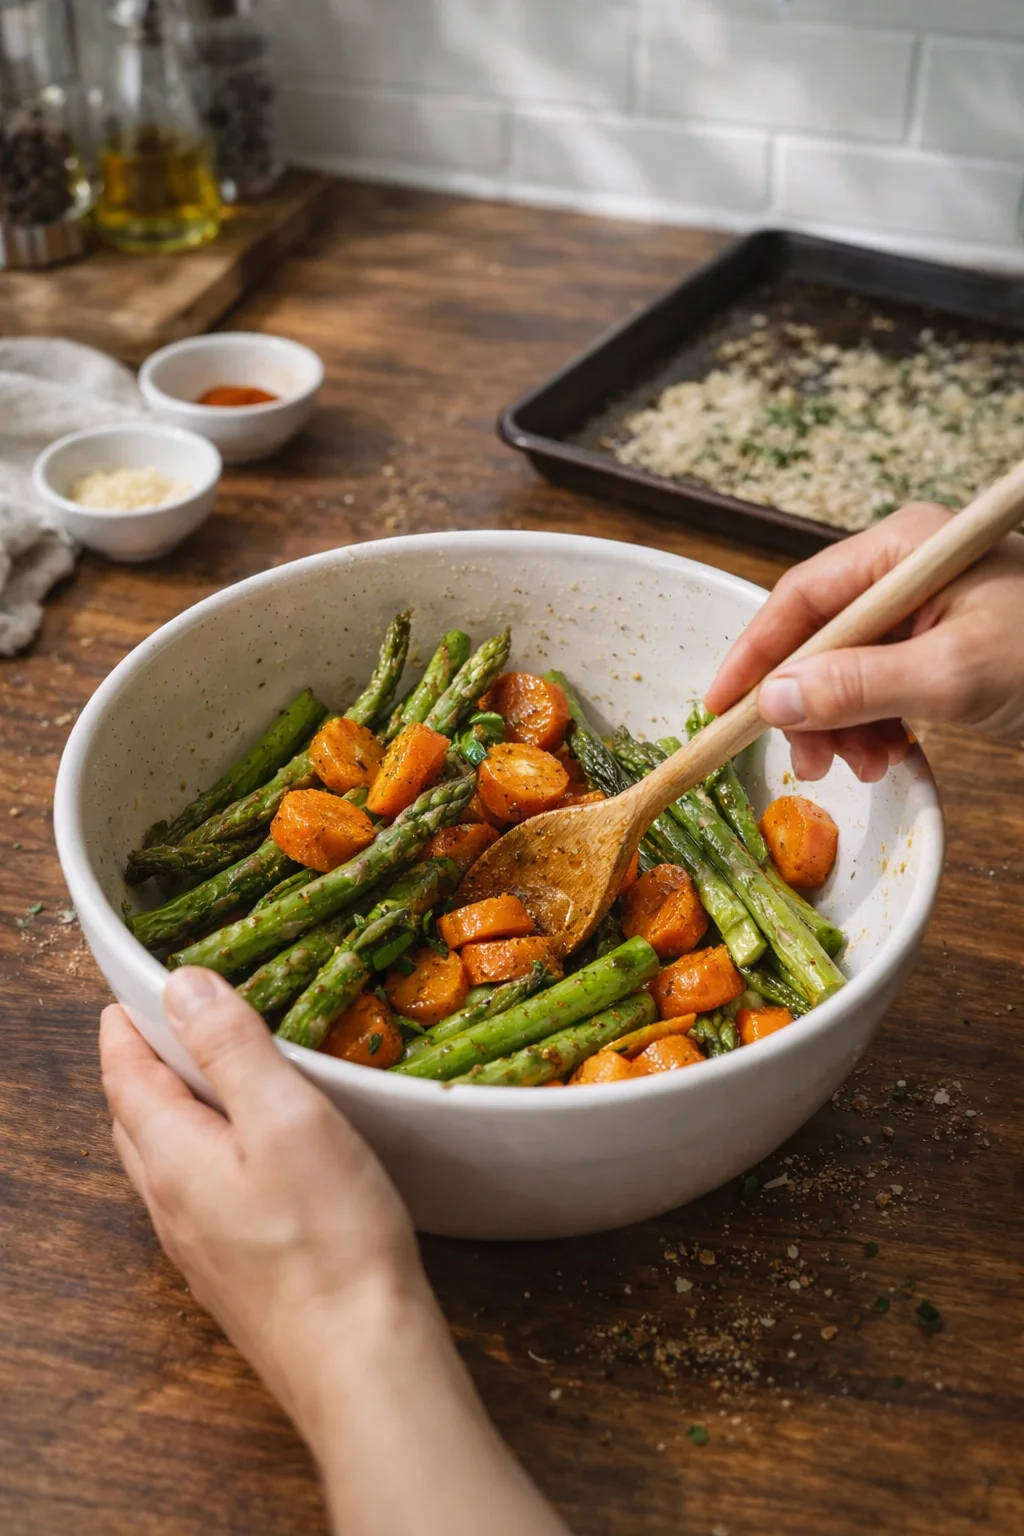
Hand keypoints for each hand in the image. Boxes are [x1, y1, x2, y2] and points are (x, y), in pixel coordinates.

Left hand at [100, 970, 567, 1535]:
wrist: (358, 1358)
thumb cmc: (327, 1236)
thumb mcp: (286, 1117)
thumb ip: (231, 1047)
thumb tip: (182, 986)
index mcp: (171, 1156)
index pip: (125, 1077)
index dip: (125, 1028)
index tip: (130, 993)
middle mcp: (170, 1204)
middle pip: (136, 1120)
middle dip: (142, 1067)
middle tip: (165, 1026)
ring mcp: (199, 1246)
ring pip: (164, 1161)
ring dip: (170, 1112)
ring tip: (204, 1080)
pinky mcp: (233, 1273)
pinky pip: (197, 1195)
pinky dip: (203, 1151)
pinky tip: (245, 1156)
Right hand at [705, 501, 1023, 781]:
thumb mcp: (955, 674)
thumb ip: (858, 687)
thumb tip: (774, 703)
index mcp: (903, 551)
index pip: (801, 597)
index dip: (756, 655)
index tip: (723, 709)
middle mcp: (905, 573)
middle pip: (818, 637)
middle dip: (807, 704)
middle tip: (807, 761)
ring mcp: (924, 611)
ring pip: (846, 670)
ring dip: (842, 724)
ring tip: (864, 766)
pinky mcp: (941, 647)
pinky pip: (880, 685)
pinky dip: (874, 725)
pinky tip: (889, 755)